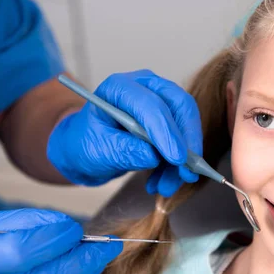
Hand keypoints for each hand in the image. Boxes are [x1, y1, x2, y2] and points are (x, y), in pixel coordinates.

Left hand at [47, 70, 202, 196]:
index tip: (177, 159)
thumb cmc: (86, 142)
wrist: (87, 146)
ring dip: (184, 159)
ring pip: (186, 125)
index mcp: (120, 87)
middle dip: (187, 142)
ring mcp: (160, 100)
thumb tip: (154, 157)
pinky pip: (184, 139)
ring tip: (166, 186)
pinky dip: (178, 164)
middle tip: (187, 172)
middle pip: (180, 106)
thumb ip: (123, 151)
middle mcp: (145, 87)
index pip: (151, 104)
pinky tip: (162, 182)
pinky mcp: (170, 119)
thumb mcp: (97, 150)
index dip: (166, 131)